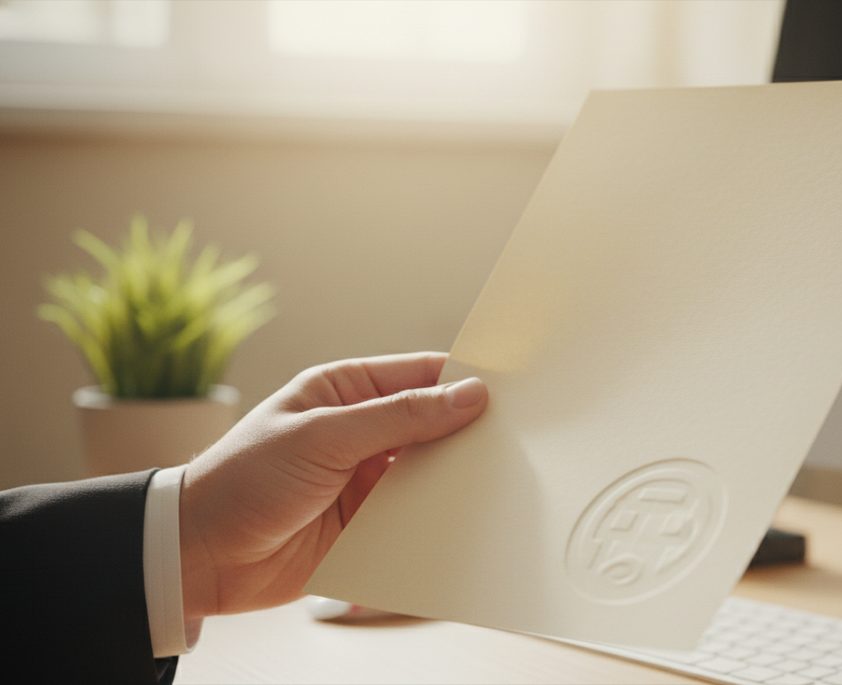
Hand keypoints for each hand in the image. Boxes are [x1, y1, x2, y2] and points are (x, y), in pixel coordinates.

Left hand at [178, 352, 486, 621]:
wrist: (199, 557)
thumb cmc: (243, 479)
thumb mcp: (323, 436)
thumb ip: (399, 417)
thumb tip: (467, 395)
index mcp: (345, 391)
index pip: (420, 375)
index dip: (464, 379)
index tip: (511, 390)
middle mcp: (360, 432)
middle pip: (433, 425)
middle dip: (469, 433)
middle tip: (520, 439)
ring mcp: (365, 479)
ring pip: (430, 473)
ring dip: (457, 479)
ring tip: (504, 481)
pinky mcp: (367, 525)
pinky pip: (416, 517)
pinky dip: (439, 518)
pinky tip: (467, 519)